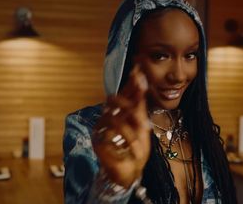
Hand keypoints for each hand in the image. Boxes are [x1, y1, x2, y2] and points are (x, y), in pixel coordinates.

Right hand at [93, 66, 150, 187]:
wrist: (130, 172)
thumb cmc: (136, 149)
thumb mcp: (142, 126)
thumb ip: (140, 107)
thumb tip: (141, 80)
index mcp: (120, 113)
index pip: (124, 94)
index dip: (130, 83)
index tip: (138, 70)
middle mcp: (108, 119)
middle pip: (113, 101)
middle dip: (128, 99)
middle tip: (140, 97)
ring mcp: (102, 131)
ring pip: (114, 118)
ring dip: (131, 126)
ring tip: (143, 132)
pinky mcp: (98, 144)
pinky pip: (111, 137)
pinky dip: (127, 142)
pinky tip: (136, 147)